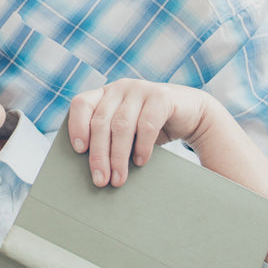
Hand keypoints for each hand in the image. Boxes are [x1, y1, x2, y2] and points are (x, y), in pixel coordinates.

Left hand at [67, 79, 210, 186]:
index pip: (81, 104)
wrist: (191, 114)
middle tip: (100, 180)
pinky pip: (147, 124)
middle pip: (101, 122)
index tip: (78, 150)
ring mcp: (141, 89)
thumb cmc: (150, 127)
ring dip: (118, 156)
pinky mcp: (162, 97)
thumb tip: (92, 171)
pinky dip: (142, 147)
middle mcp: (120, 88)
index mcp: (105, 94)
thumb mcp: (126, 130)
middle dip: (99, 154)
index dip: (77, 125)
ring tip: (118, 179)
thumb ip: (108, 138)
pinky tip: (140, 162)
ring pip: (121, 126)